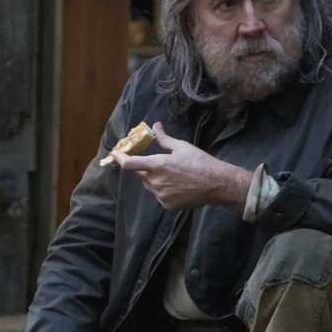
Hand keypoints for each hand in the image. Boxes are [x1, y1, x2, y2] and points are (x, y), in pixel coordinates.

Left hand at [111, 122, 251, 211]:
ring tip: (175, 176)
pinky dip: (164, 191)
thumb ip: (164, 139)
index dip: (120, 159)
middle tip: (161, 165)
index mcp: (157, 165)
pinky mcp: (167, 205)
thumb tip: (155, 125)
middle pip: (141, 175)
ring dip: (155, 180)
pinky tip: (179, 186)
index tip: (115, 155)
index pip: (129, 164)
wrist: (217, 184)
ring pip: (150, 186)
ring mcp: (161, 195)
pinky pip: (160, 196)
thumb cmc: (200, 162)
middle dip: (146, 169)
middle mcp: (156, 182)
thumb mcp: (182, 147)